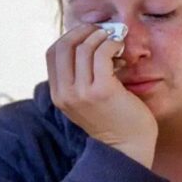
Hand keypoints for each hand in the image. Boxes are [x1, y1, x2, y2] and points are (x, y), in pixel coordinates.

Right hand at [46, 23, 157, 166]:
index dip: (70, 37)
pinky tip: (121, 50)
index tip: (90, 34)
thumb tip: (89, 42)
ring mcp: (81, 93)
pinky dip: (112, 44)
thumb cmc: (113, 122)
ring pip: (84, 47)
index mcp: (58, 95)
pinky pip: (102, 53)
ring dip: (102, 37)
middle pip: (64, 45)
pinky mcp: (101, 91)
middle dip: (84, 32)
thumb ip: (80, 77)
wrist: (127, 149)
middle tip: (104, 32)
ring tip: (116, 43)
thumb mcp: (87, 100)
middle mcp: (65, 94)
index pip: (53, 53)